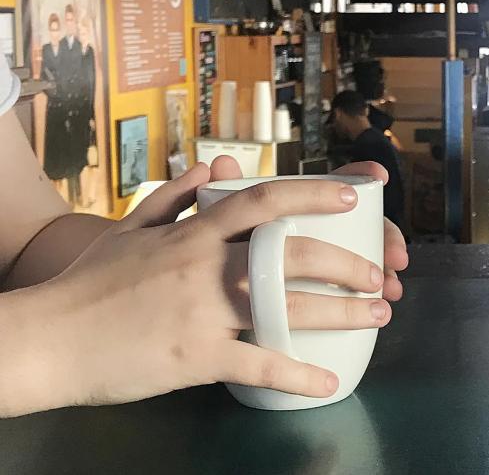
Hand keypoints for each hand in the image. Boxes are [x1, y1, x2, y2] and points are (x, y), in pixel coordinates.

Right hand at [18, 163, 396, 412]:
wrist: (50, 338)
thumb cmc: (90, 283)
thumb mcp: (130, 229)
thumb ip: (175, 197)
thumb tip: (215, 168)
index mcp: (193, 234)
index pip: (264, 200)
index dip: (314, 194)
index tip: (354, 195)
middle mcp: (205, 266)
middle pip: (292, 256)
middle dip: (346, 264)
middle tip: (378, 275)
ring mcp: (203, 312)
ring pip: (288, 308)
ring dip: (342, 313)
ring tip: (377, 315)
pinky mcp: (197, 356)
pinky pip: (260, 365)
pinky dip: (299, 374)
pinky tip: (328, 380)